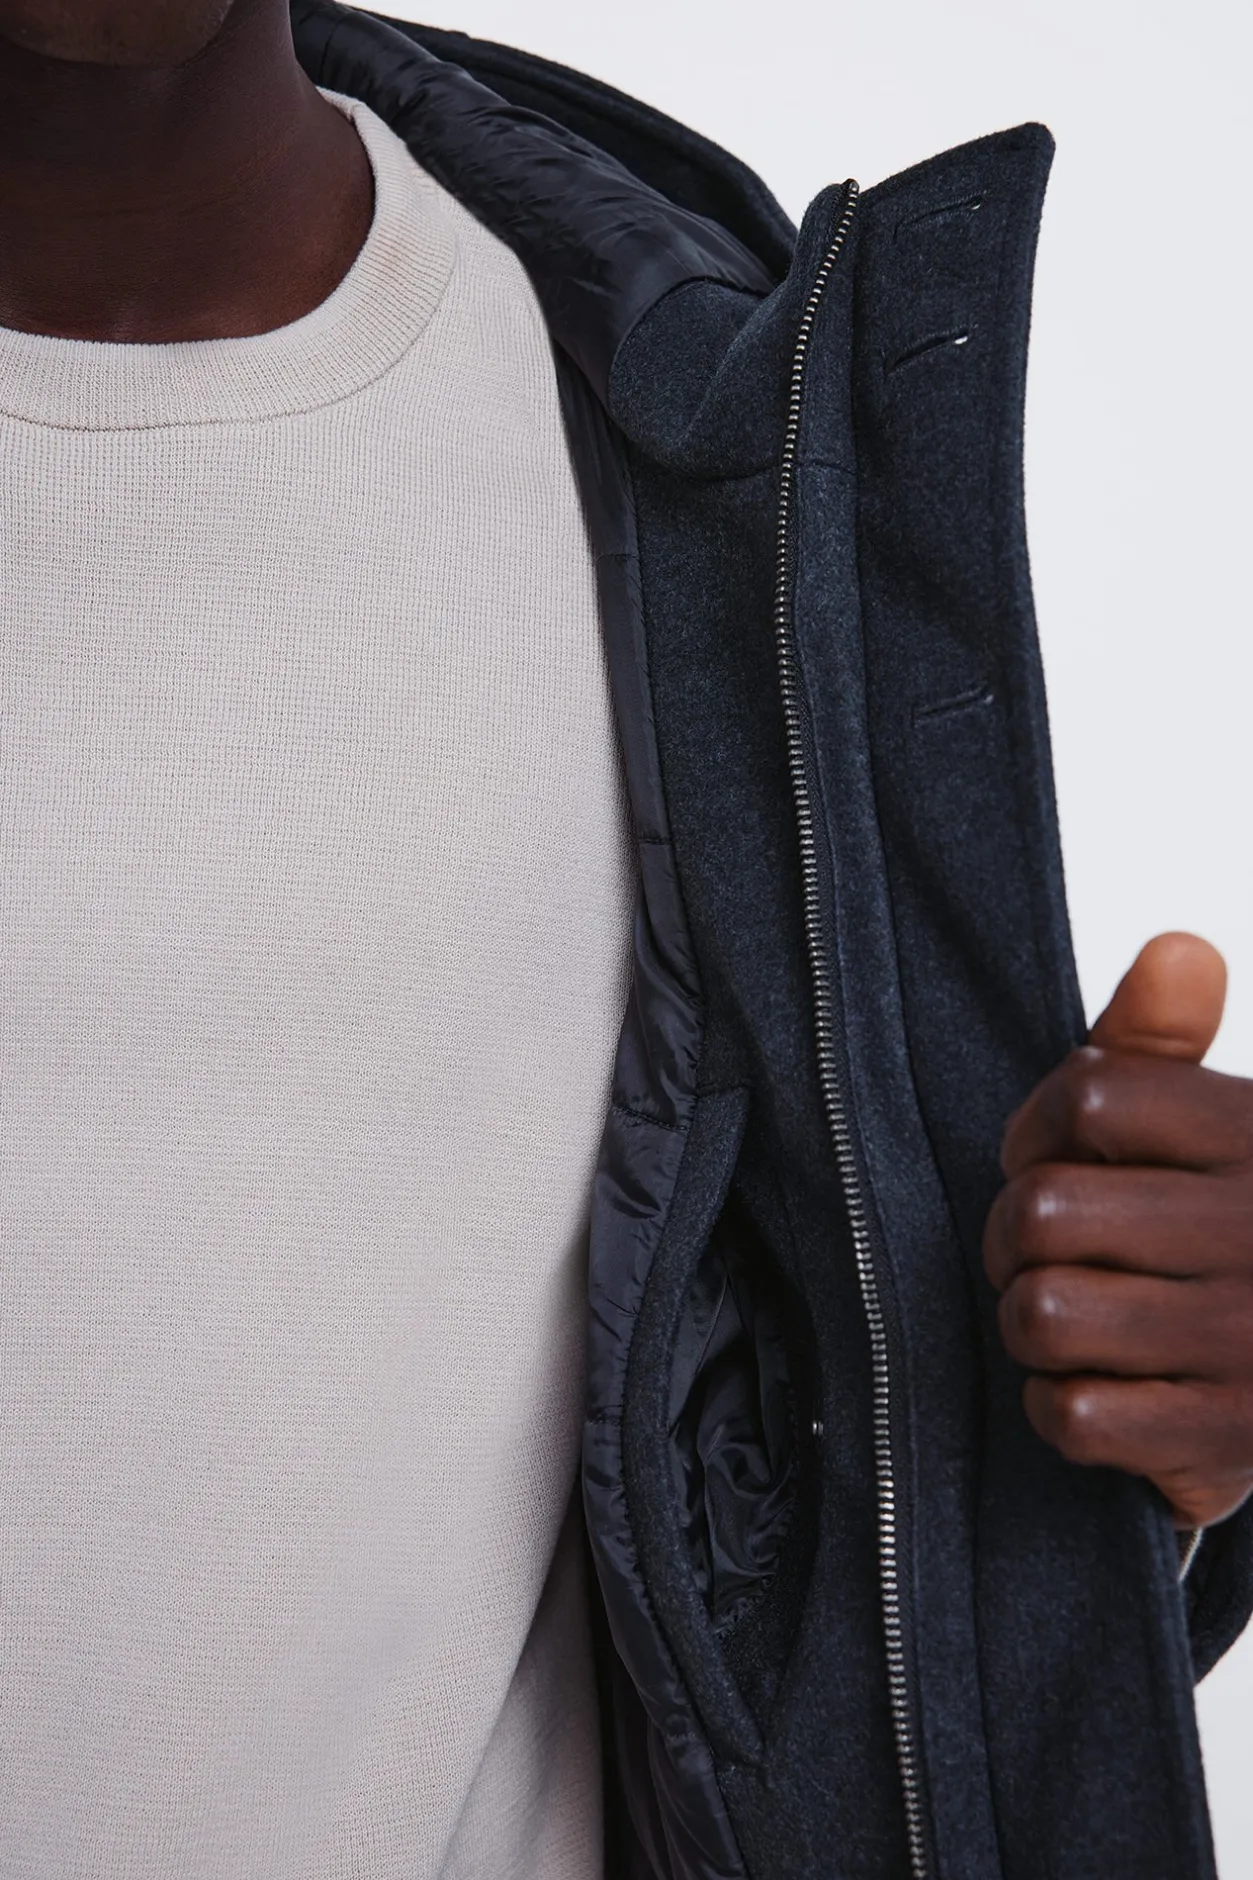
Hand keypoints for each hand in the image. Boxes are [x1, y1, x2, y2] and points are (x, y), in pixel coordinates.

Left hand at [983, 932, 1252, 1529]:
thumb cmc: (1237, 1224)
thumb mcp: (1210, 1121)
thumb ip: (1164, 1040)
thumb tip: (1177, 947)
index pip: (1088, 1100)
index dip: (1033, 1131)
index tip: (1046, 1158)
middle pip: (1040, 1213)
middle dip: (1011, 1237)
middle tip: (1038, 1251)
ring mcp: (1250, 1341)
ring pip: (1043, 1314)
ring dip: (1031, 1322)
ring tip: (1069, 1316)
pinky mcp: (1228, 1439)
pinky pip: (1075, 1415)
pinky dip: (1061, 1407)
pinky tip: (1097, 1387)